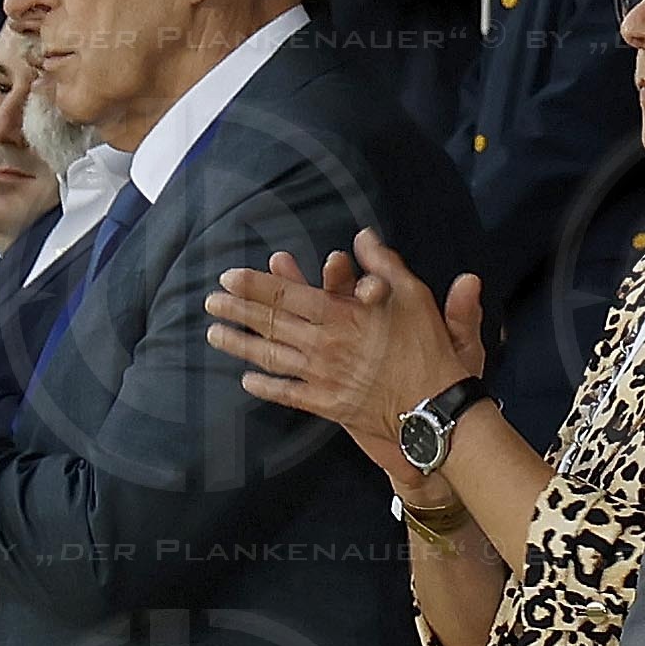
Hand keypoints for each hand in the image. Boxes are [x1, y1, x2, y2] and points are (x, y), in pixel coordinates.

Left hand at [203, 231, 485, 444]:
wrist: (434, 408)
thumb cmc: (428, 349)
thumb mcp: (415, 297)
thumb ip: (386, 265)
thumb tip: (363, 236)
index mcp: (341, 315)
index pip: (289, 296)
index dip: (256, 286)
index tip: (229, 277)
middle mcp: (323, 344)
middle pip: (271, 324)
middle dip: (237, 311)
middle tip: (210, 301)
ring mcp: (321, 377)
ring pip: (270, 358)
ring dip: (240, 345)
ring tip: (213, 334)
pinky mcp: (326, 404)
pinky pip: (287, 394)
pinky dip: (265, 387)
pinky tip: (246, 381)